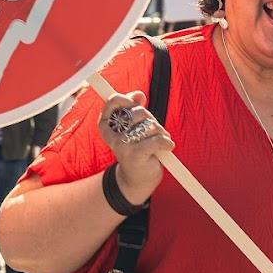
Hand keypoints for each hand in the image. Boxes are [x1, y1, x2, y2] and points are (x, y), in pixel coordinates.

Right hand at [97, 91, 173, 205]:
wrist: (137, 177)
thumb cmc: (136, 146)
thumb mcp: (132, 125)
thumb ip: (133, 107)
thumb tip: (138, 95)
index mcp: (105, 124)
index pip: (114, 100)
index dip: (129, 100)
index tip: (137, 104)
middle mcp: (111, 134)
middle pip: (138, 111)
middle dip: (151, 120)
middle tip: (150, 132)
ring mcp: (121, 144)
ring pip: (151, 126)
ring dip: (160, 133)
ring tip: (157, 142)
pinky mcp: (135, 154)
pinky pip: (157, 139)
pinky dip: (166, 142)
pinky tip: (167, 147)